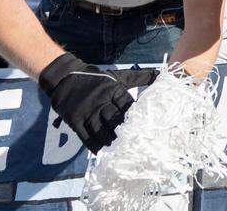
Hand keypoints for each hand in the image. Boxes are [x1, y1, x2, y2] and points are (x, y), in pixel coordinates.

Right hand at [39, 53, 158, 152]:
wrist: (65, 77)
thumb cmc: (96, 78)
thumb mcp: (118, 76)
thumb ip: (139, 77)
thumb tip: (160, 74)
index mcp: (113, 90)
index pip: (127, 106)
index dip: (136, 117)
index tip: (144, 128)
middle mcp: (100, 102)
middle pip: (115, 121)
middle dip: (125, 133)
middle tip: (134, 144)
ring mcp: (87, 112)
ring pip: (101, 131)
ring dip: (111, 142)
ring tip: (119, 150)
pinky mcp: (75, 121)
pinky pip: (85, 137)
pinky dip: (94, 146)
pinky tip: (101, 152)